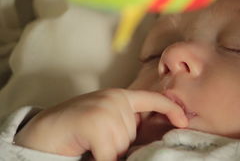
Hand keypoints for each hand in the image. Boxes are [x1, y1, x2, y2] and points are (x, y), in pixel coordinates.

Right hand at [14, 89, 187, 160]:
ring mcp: (105, 108)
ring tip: (89, 141)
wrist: (44, 131)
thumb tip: (147, 138)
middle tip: (95, 139)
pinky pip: (109, 153)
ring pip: (122, 144)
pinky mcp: (94, 121)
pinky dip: (101, 158)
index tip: (184, 120)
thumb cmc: (78, 129)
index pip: (151, 99)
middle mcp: (115, 98)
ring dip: (108, 151)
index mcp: (120, 96)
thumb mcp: (107, 120)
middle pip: (133, 134)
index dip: (170, 108)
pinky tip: (88, 152)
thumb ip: (125, 122)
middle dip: (119, 144)